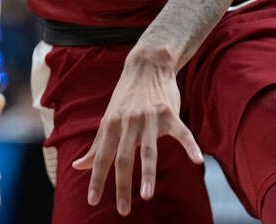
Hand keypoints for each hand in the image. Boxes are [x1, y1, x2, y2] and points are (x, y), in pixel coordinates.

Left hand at [71, 50, 203, 215]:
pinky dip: (190, 146)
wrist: (147, 65)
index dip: (97, 179)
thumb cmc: (125, 97)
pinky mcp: (170, 112)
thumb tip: (77, 166)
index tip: (92, 201)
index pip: (102, 157)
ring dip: (147, 174)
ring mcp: (149, 117)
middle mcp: (128, 122)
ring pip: (149, 149)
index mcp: (111, 125)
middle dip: (122, 186)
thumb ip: (96, 145)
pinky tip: (198, 161)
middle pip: (123, 158)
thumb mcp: (107, 119)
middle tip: (123, 211)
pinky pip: (182, 132)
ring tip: (147, 196)